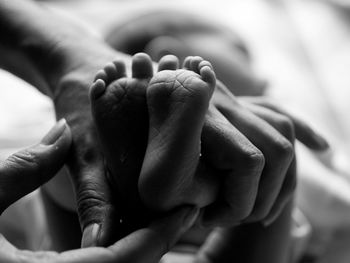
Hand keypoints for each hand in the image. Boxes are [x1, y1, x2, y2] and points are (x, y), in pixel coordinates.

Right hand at [0, 120, 198, 262]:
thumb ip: (23, 168)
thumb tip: (62, 132)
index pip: (125, 261)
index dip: (160, 236)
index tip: (188, 210)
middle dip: (159, 243)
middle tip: (184, 211)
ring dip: (144, 249)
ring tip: (165, 217)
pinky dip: (122, 254)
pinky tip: (130, 230)